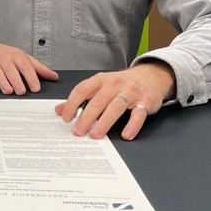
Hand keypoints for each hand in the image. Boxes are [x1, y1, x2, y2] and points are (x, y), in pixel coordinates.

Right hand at [0, 40, 57, 94]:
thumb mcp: (22, 57)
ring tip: (8, 91)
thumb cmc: (4, 54)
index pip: (25, 66)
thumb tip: (53, 76)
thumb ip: (37, 67)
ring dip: (2, 81)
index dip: (31, 77)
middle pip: (11, 69)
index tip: (35, 88)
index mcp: (16, 55)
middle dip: (16, 81)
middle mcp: (3, 57)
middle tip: (21, 92)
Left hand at [54, 61, 175, 139]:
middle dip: (85, 117)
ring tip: (95, 135)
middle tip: (77, 131)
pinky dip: (132, 125)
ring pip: (115, 107)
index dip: (72, 104)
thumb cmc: (122, 84)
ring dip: (104, 122)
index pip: (82, 90)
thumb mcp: (100, 86)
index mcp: (100, 80)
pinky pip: (138, 114)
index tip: (65, 118)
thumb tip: (59, 110)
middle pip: (98, 101)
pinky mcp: (145, 101)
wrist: (151, 76)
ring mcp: (131, 92)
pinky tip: (126, 135)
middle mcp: (115, 84)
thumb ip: (81, 98)